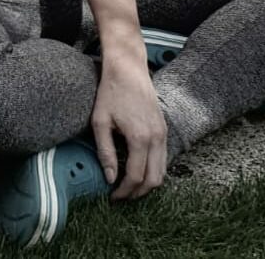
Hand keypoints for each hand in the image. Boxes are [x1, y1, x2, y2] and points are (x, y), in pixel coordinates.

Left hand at [91, 53, 167, 199]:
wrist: (128, 68)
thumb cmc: (111, 91)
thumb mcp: (100, 121)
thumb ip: (105, 152)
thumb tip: (110, 178)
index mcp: (140, 137)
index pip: (136, 177)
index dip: (125, 191)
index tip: (113, 196)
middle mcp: (157, 138)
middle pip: (155, 180)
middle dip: (139, 192)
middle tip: (122, 196)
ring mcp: (163, 133)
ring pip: (163, 171)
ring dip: (148, 183)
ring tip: (129, 185)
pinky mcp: (164, 128)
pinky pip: (164, 158)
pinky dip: (154, 169)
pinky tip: (138, 168)